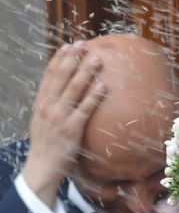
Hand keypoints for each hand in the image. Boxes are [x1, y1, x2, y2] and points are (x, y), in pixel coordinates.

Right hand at [22, 41, 104, 207]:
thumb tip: (62, 90)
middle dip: (73, 59)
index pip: (49, 76)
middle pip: (61, 78)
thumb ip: (51, 105)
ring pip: (74, 90)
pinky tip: (103, 86)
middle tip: (83, 44)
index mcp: (41, 103)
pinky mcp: (71, 129)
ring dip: (86, 72)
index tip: (67, 46)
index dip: (59, 59)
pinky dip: (94, 97)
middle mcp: (48, 107)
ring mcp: (59, 118)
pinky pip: (85, 110)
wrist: (42, 167)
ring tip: (97, 59)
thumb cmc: (46, 144)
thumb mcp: (42, 120)